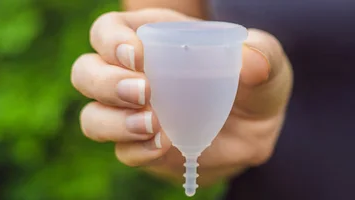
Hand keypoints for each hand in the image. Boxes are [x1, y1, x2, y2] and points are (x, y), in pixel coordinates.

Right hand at [71, 8, 292, 185]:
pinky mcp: (141, 146)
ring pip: (92, 116)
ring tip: (153, 125)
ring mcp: (131, 114)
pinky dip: (137, 150)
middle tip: (145, 92)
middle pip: (86, 72)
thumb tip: (249, 62)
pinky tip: (164, 146)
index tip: (138, 56)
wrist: (257, 128)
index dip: (111, 40)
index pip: (108, 30)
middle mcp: (131, 74)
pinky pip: (122, 151)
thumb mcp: (268, 62)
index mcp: (152, 39)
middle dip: (106, 82)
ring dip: (113, 122)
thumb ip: (263, 54)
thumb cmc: (254, 82)